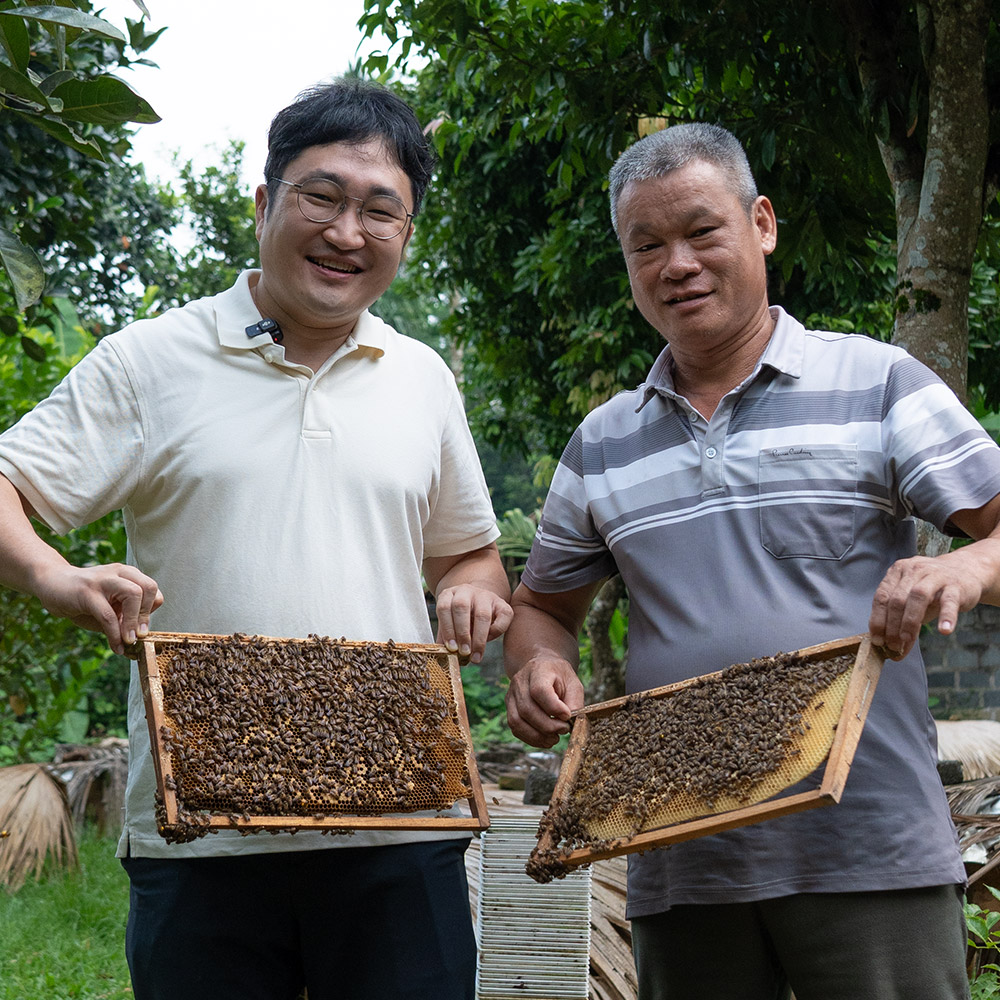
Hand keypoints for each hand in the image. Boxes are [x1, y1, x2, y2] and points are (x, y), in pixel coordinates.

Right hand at [34, 562, 163, 654]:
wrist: (51, 583)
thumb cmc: (83, 599)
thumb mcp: (108, 608)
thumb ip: (122, 620)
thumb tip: (138, 641)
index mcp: (128, 575)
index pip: (153, 590)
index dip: (151, 610)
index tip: (142, 629)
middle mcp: (119, 573)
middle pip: (149, 587)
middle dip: (147, 614)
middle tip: (138, 635)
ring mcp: (103, 580)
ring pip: (133, 594)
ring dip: (133, 622)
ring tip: (129, 640)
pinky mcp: (87, 592)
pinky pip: (108, 614)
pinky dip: (115, 634)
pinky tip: (116, 646)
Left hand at [435, 584, 512, 662]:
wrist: (479, 603)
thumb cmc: (461, 618)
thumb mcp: (450, 623)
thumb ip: (445, 637)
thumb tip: (444, 657)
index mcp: (449, 594)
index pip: (444, 608)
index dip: (447, 629)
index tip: (451, 648)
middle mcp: (466, 591)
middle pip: (461, 607)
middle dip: (462, 633)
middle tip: (464, 652)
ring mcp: (485, 595)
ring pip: (482, 614)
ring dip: (479, 638)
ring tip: (476, 655)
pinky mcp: (502, 603)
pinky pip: (503, 616)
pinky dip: (496, 630)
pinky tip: (490, 639)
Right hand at [505, 655, 584, 747]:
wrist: (543, 668)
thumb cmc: (560, 677)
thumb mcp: (573, 684)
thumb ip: (574, 702)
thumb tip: (571, 723)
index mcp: (538, 670)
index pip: (539, 690)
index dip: (553, 707)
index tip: (567, 716)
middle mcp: (520, 681)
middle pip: (527, 709)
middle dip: (547, 726)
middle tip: (564, 730)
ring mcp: (511, 694)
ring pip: (517, 721)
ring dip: (537, 736)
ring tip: (554, 738)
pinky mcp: (509, 707)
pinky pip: (515, 727)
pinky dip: (530, 738)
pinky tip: (545, 739)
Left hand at [869, 546, 995, 658]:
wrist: (965, 571)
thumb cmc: (932, 592)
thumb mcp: (913, 605)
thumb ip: (902, 625)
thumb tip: (895, 654)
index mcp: (897, 572)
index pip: (881, 597)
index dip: (877, 620)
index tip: (877, 641)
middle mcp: (914, 570)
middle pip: (897, 599)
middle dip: (892, 626)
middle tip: (893, 646)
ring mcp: (935, 575)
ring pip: (918, 596)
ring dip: (909, 621)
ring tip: (906, 639)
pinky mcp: (956, 585)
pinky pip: (949, 601)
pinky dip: (946, 616)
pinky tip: (944, 630)